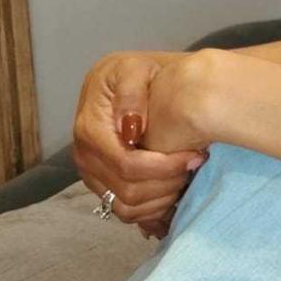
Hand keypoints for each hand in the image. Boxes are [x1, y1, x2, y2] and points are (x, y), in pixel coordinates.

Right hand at [73, 51, 208, 239]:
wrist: (128, 81)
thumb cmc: (136, 73)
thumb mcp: (134, 67)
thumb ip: (131, 91)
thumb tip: (130, 127)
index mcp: (90, 129)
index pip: (127, 165)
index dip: (164, 167)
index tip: (195, 155)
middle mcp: (85, 157)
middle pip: (129, 191)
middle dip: (169, 183)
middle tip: (195, 165)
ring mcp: (92, 174)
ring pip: (127, 208)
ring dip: (163, 200)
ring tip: (186, 176)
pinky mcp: (102, 185)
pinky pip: (126, 212)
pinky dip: (153, 211)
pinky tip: (174, 192)